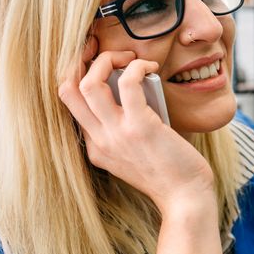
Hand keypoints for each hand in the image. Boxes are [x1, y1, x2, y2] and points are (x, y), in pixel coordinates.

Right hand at [58, 37, 215, 216]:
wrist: (185, 198)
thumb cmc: (170, 173)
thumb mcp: (134, 155)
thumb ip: (125, 130)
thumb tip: (134, 92)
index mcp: (95, 148)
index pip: (71, 104)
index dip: (81, 76)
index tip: (103, 64)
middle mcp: (99, 140)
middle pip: (67, 90)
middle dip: (83, 62)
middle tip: (111, 56)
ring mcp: (116, 134)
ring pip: (87, 83)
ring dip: (107, 60)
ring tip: (129, 58)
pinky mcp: (140, 127)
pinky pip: (128, 83)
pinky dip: (137, 67)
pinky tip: (150, 67)